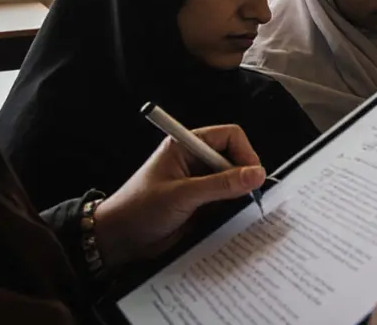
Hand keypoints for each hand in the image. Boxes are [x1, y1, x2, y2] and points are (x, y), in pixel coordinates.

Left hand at [93, 125, 265, 269]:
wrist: (119, 240)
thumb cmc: (140, 209)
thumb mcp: (182, 195)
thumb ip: (221, 185)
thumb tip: (257, 174)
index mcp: (187, 146)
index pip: (229, 136)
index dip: (245, 152)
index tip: (253, 175)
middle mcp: (195, 160)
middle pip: (235, 157)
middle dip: (244, 175)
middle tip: (249, 195)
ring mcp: (199, 182)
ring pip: (233, 180)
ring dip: (238, 193)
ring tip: (237, 208)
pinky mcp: (201, 202)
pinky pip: (226, 199)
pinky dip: (232, 207)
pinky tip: (228, 218)